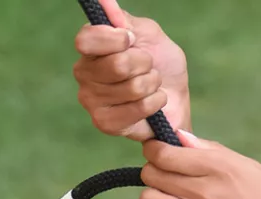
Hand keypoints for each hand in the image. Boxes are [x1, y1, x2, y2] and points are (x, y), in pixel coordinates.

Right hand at [73, 0, 189, 140]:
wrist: (176, 97)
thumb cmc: (161, 63)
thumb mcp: (147, 34)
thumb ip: (124, 20)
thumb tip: (104, 1)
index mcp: (90, 48)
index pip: (87, 39)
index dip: (116, 39)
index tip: (132, 40)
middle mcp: (84, 73)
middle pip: (117, 65)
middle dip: (145, 64)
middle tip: (149, 67)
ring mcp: (91, 100)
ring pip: (131, 87)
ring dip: (152, 84)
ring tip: (152, 86)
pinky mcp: (105, 123)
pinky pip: (136, 109)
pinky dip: (154, 103)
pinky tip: (154, 103)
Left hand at [138, 132, 260, 198]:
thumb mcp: (250, 168)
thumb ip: (210, 151)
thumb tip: (178, 137)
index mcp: (220, 167)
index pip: (163, 153)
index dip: (155, 149)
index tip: (159, 151)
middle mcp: (205, 193)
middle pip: (151, 174)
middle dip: (155, 170)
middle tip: (168, 174)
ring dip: (157, 196)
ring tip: (174, 197)